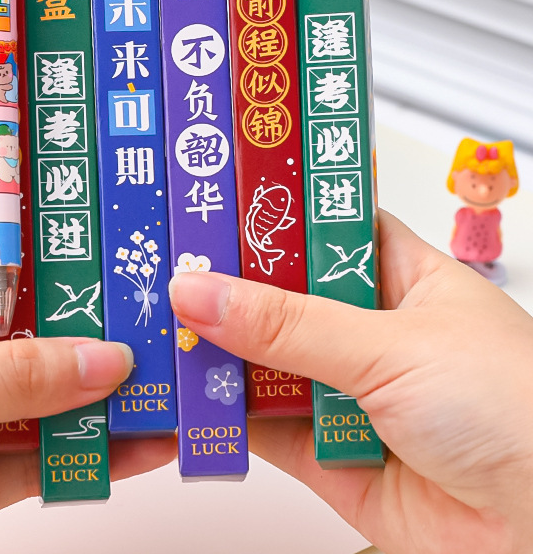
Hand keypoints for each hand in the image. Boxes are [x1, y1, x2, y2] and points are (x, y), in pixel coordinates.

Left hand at [0, 274, 174, 553]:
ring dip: (82, 410)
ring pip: (17, 415)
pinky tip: (120, 452)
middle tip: (142, 333)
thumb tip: (95, 358)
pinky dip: (67, 464)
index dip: (35, 280)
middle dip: (72, 348)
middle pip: (4, 352)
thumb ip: (6, 377)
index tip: (96, 274)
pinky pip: (13, 471)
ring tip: (153, 394)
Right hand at [169, 210, 532, 553]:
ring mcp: (346, 393)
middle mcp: (372, 332)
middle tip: (167, 262)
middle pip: (282, 296)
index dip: (271, 213)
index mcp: (404, 279)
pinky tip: (183, 396)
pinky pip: (261, 427)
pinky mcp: (327, 455)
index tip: (211, 201)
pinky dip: (220, 416)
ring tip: (158, 324)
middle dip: (228, 285)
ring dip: (216, 350)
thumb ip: (289, 324)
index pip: (323, 227)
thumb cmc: (515, 415)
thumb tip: (202, 292)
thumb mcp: (393, 347)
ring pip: (263, 361)